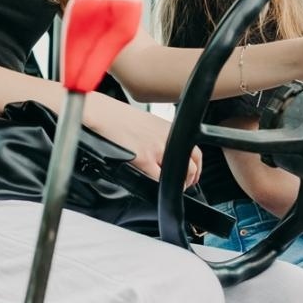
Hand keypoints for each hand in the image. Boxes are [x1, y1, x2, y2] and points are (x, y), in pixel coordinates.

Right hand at [83, 92, 201, 188]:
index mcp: (169, 129)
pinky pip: (159, 179)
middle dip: (190, 179)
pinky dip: (161, 186)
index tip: (193, 174)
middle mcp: (167, 139)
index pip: (195, 152)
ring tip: (172, 187)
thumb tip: (167, 150)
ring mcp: (157, 149)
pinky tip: (157, 187)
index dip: (197, 167)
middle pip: (191, 166)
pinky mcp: (144, 159)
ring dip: (178, 185)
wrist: (105, 114)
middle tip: (185, 185)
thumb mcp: (149, 122)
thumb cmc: (121, 118)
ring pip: (179, 174)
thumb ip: (162, 136)